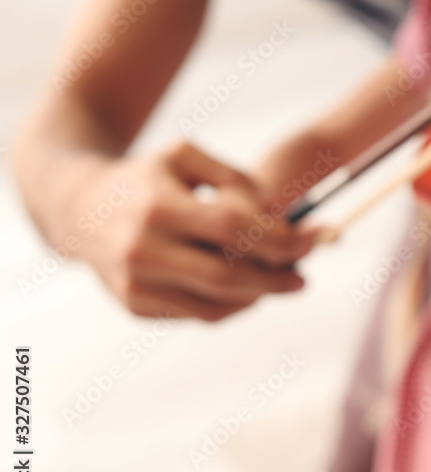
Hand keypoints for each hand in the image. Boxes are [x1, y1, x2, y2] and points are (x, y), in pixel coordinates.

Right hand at [70, 141, 316, 319]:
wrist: (79, 208)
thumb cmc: (147, 177)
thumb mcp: (184, 156)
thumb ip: (234, 176)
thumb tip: (278, 209)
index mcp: (158, 207)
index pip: (232, 229)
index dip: (278, 238)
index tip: (309, 241)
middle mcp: (142, 249)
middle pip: (227, 275)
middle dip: (275, 279)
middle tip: (304, 277)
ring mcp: (135, 284)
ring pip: (215, 304)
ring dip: (258, 296)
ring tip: (283, 281)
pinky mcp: (135, 306)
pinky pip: (197, 315)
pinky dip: (231, 306)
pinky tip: (250, 290)